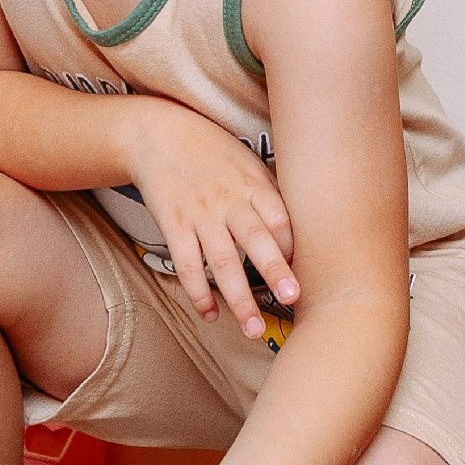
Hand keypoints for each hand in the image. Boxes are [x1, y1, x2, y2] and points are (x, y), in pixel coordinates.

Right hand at [127, 103, 296, 337]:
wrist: (157, 134)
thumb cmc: (211, 150)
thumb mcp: (247, 161)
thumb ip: (270, 194)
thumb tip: (300, 231)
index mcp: (253, 183)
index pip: (281, 219)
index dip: (294, 248)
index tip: (307, 273)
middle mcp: (228, 201)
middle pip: (256, 240)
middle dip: (275, 271)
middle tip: (293, 299)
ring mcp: (199, 215)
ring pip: (222, 263)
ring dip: (239, 299)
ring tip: (253, 330)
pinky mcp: (173, 226)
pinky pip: (187, 266)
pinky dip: (198, 293)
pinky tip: (210, 314)